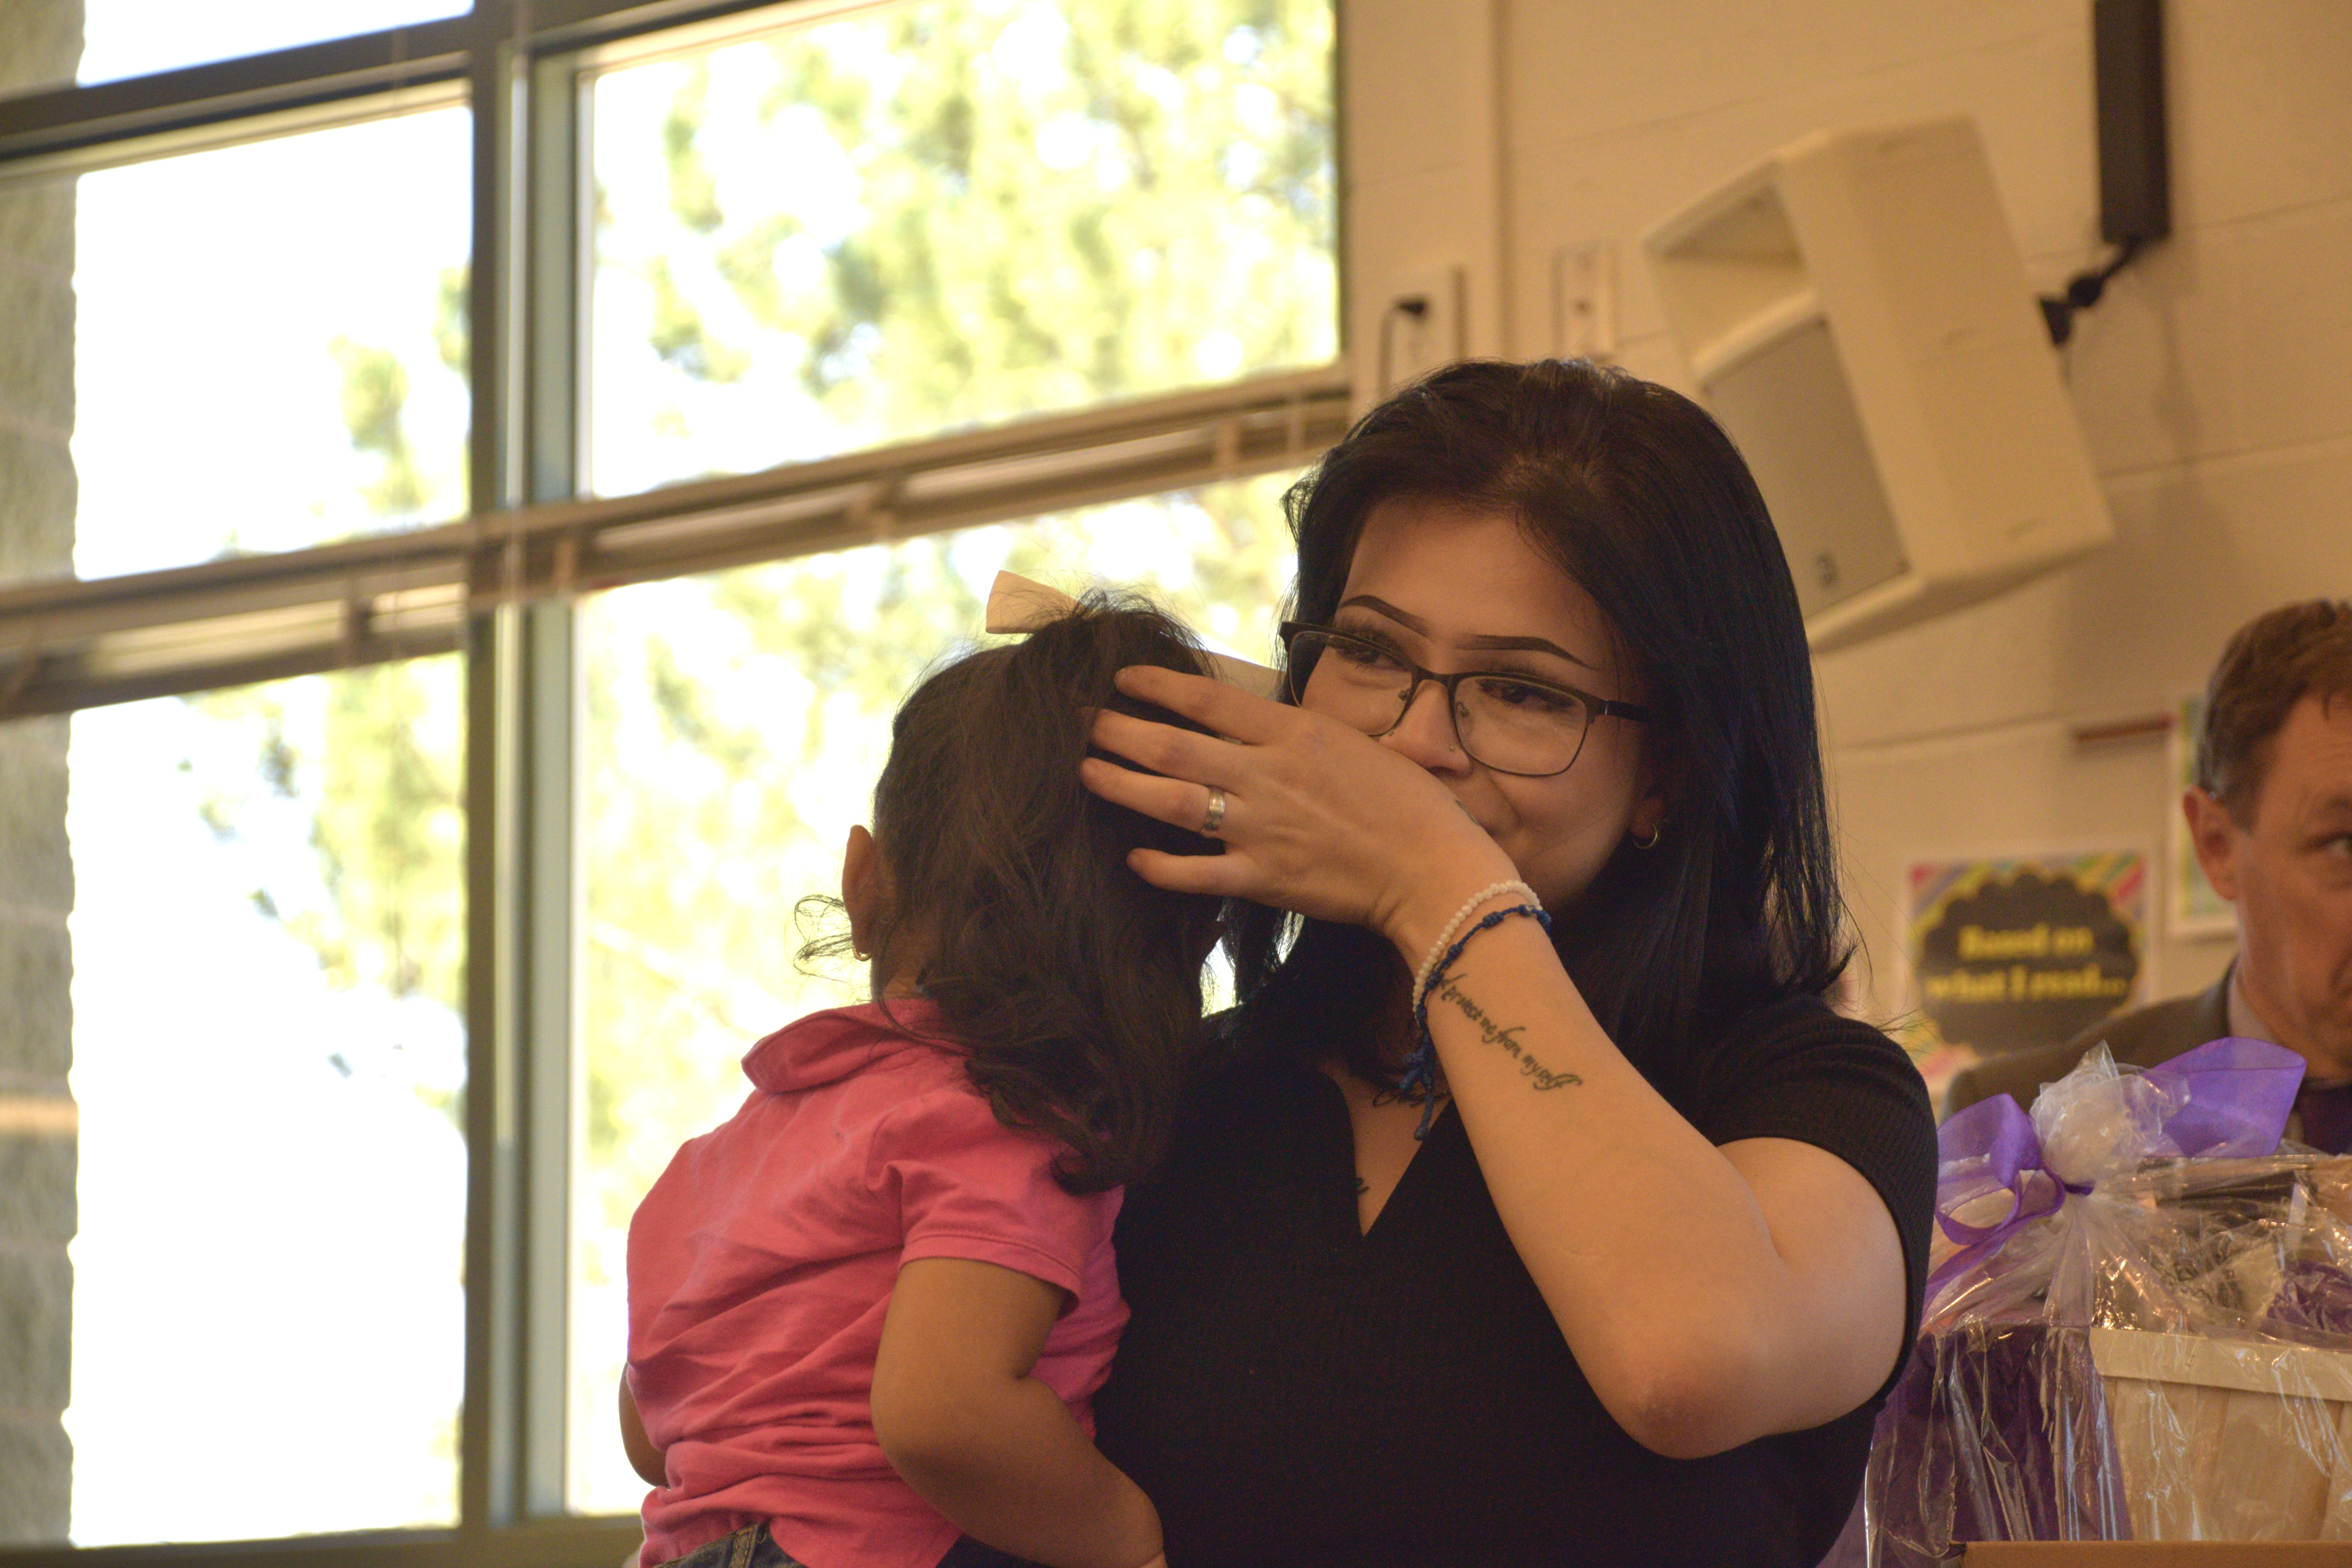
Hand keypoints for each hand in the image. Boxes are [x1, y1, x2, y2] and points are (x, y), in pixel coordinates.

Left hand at [1082, 664, 1515, 949]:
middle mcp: (1268, 776)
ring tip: (1086, 772)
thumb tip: (1255, 719)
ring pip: (1172, 803)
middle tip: (1080, 723)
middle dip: (1119, 732)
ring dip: (1122, 786)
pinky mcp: (1264, 879)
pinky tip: (1134, 858)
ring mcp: (1261, 829)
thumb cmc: (1407, 803)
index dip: (1157, 686)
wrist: (1435, 869)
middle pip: (1173, 748)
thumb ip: (1298, 733)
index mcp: (1294, 734)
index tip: (1121, 679)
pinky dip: (1161, 866)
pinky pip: (1197, 873)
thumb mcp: (1354, 744)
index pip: (1208, 699)